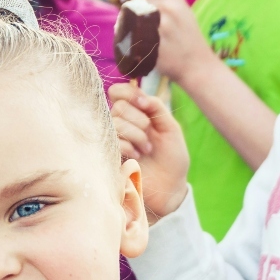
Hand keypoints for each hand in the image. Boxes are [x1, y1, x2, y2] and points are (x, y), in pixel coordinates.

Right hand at [109, 83, 189, 224]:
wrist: (170, 187)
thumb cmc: (171, 158)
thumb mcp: (170, 127)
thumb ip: (156, 107)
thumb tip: (140, 94)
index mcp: (134, 114)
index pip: (118, 92)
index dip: (130, 94)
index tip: (145, 104)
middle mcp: (119, 124)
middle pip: (118, 106)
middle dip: (139, 119)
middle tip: (150, 134)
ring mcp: (112, 140)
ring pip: (115, 122)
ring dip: (136, 135)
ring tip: (146, 150)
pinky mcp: (107, 156)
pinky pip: (111, 140)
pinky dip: (128, 146)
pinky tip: (137, 157)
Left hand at [128, 0, 213, 87]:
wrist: (198, 65)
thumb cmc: (188, 39)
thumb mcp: (182, 12)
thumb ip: (162, 1)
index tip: (131, 6)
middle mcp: (166, 7)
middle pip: (131, 3)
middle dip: (129, 12)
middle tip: (134, 24)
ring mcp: (159, 25)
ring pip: (127, 20)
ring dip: (126, 26)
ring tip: (135, 35)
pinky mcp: (152, 42)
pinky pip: (129, 37)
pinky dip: (127, 41)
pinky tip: (135, 46)